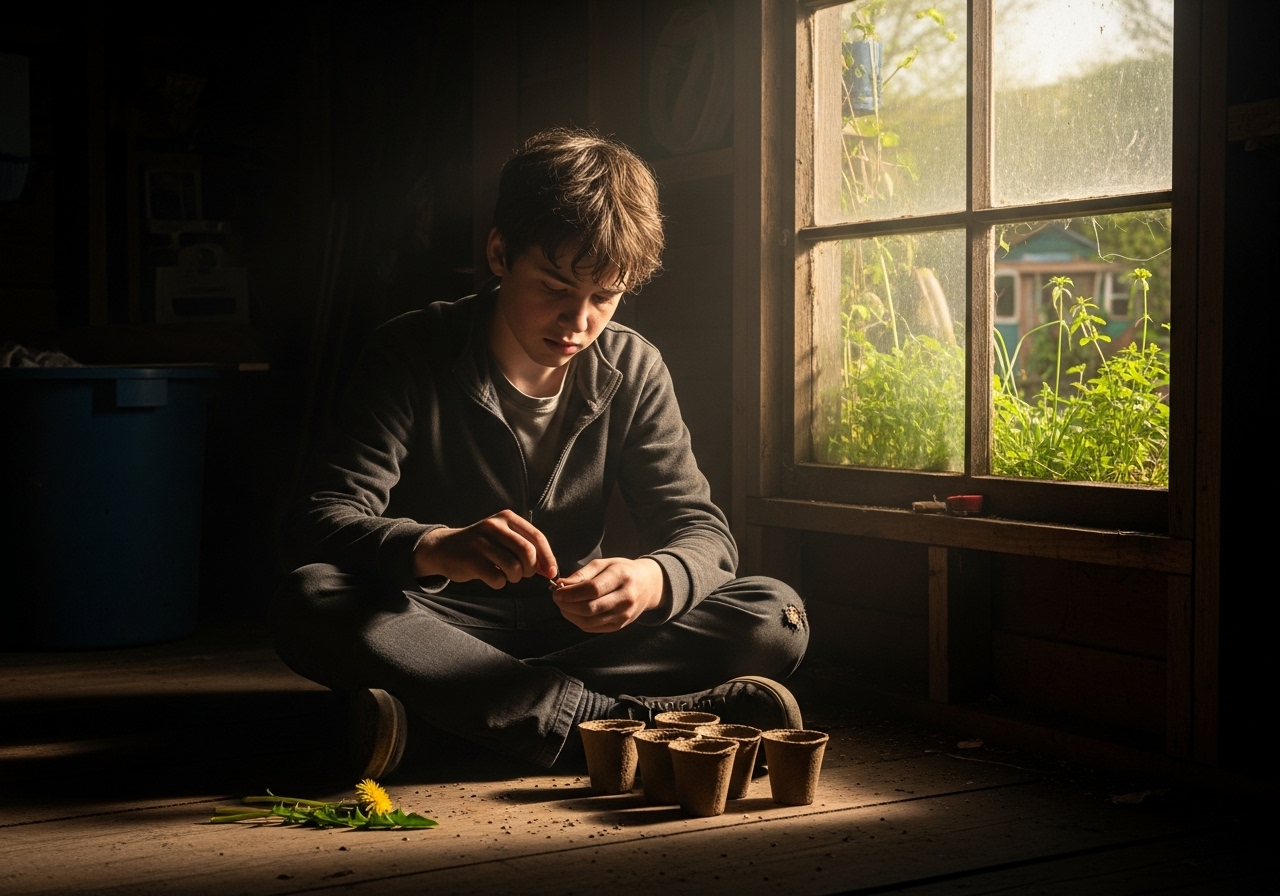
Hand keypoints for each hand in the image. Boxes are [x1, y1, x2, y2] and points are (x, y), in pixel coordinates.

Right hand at [414, 510, 557, 588]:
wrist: (444, 548)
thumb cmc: (481, 546)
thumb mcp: (503, 537)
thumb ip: (525, 548)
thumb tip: (549, 569)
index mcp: (507, 518)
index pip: (537, 537)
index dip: (548, 557)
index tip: (551, 572)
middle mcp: (494, 526)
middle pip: (528, 552)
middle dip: (531, 569)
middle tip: (523, 574)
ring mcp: (481, 542)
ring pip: (514, 567)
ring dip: (515, 578)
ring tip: (507, 575)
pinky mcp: (470, 559)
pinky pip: (497, 578)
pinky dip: (499, 583)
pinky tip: (492, 577)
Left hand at [552, 557, 666, 632]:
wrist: (648, 585)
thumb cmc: (622, 571)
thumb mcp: (604, 563)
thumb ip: (582, 574)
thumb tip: (562, 585)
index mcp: (622, 577)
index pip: (593, 589)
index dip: (571, 592)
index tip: (556, 590)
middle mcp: (625, 598)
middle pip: (590, 608)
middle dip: (567, 605)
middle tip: (556, 597)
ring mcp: (624, 615)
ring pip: (589, 621)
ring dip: (570, 615)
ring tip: (563, 604)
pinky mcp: (619, 626)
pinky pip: (593, 628)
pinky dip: (578, 621)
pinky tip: (573, 612)